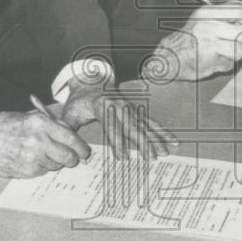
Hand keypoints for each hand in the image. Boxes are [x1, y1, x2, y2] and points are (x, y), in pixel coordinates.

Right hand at [0, 110, 91, 177]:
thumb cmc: (3, 125)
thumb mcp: (29, 117)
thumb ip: (51, 124)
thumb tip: (70, 134)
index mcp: (41, 124)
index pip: (71, 139)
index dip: (81, 147)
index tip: (84, 151)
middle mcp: (39, 142)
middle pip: (68, 157)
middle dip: (72, 158)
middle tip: (72, 157)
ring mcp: (32, 159)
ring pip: (56, 165)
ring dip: (55, 162)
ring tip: (42, 153)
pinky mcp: (25, 172)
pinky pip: (43, 172)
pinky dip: (42, 167)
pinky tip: (31, 159)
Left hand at [58, 79, 179, 159]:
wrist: (90, 82)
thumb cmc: (79, 101)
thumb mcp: (70, 113)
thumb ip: (70, 131)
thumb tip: (72, 151)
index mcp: (102, 105)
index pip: (112, 125)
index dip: (118, 142)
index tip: (123, 157)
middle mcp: (119, 106)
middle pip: (133, 126)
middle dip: (143, 143)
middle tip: (151, 158)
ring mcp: (129, 107)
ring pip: (145, 124)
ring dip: (157, 138)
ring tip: (166, 152)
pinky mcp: (135, 111)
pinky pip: (150, 122)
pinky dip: (162, 132)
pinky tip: (172, 141)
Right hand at [153, 2, 241, 80]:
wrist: (172, 56)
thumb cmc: (192, 36)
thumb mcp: (206, 17)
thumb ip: (228, 9)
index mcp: (208, 12)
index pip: (240, 10)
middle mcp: (208, 25)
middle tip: (240, 41)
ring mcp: (209, 42)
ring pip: (241, 48)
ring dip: (238, 52)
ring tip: (228, 51)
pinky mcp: (210, 58)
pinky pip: (232, 61)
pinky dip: (229, 62)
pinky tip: (219, 58)